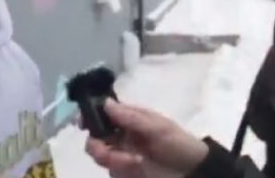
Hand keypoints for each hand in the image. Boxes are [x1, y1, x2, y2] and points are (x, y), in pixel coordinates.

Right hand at [85, 100, 208, 177]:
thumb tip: (106, 103)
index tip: (82, 125)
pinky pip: (112, 172)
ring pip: (101, 158)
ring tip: (134, 164)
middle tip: (110, 155)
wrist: (193, 172)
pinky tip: (137, 170)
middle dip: (98, 148)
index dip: (90, 118)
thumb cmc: (178, 144)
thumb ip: (131, 118)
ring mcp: (123, 155)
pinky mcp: (126, 172)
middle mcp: (123, 136)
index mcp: (131, 119)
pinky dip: (121, 171)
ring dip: (114, 161)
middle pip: (95, 139)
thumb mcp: (158, 129)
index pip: (103, 114)